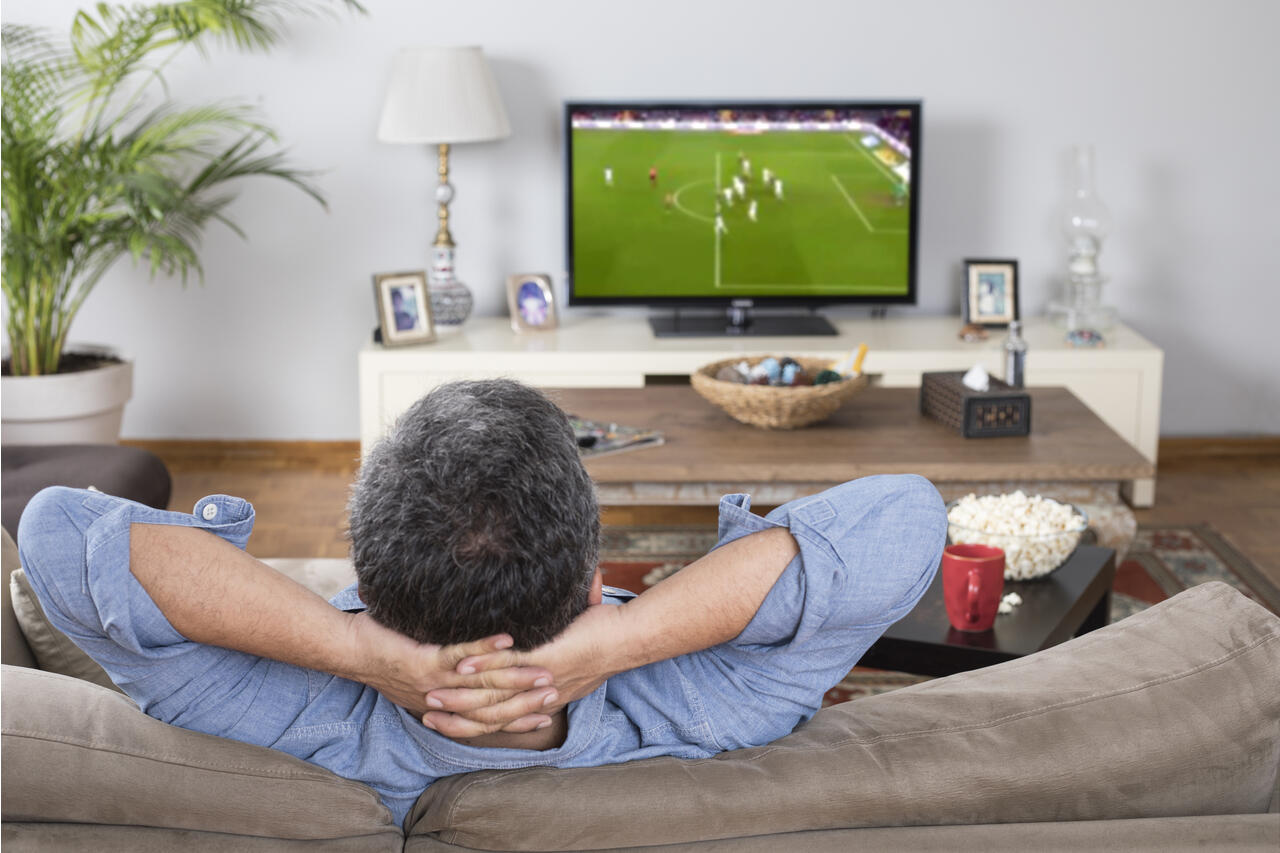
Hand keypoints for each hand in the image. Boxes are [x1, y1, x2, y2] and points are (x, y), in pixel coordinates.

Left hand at [345, 612, 556, 733]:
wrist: (350, 651)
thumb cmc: (386, 656)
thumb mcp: (420, 676)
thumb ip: (447, 677)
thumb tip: (472, 671)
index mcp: (443, 708)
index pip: (488, 720)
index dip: (518, 718)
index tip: (547, 712)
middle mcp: (442, 701)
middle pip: (493, 707)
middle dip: (527, 701)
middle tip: (556, 692)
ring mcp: (435, 682)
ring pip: (483, 685)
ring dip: (517, 677)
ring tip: (544, 670)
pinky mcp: (425, 661)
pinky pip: (460, 655)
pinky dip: (486, 648)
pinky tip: (508, 639)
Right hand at [425, 603, 626, 723]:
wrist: (628, 638)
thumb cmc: (603, 639)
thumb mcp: (570, 653)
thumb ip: (550, 652)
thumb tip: (537, 639)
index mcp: (544, 700)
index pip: (499, 720)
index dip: (470, 723)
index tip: (443, 720)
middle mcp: (539, 697)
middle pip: (489, 716)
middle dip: (455, 718)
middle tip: (426, 715)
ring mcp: (541, 680)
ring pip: (493, 697)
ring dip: (459, 697)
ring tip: (432, 695)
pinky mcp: (546, 660)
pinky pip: (507, 668)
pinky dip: (481, 665)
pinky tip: (459, 666)